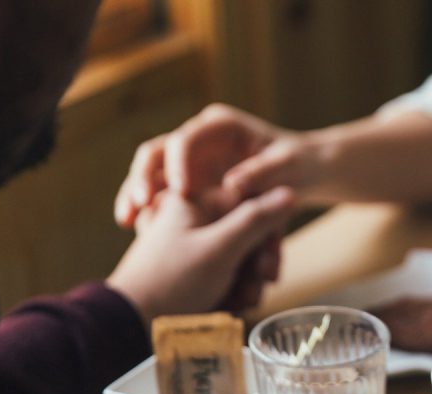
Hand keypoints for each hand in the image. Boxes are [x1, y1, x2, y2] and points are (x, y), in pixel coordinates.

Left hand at [106, 187, 295, 323]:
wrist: (130, 322)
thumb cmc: (171, 282)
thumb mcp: (220, 248)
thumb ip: (256, 220)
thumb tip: (288, 191)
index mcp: (195, 200)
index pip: (250, 204)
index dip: (267, 234)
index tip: (268, 263)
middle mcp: (194, 219)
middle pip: (247, 233)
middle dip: (256, 265)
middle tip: (257, 288)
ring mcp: (192, 245)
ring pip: (239, 257)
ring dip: (247, 282)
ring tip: (240, 303)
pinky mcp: (191, 269)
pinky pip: (224, 273)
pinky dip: (232, 290)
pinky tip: (229, 306)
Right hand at [114, 103, 327, 228]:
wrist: (304, 174)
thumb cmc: (299, 165)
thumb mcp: (288, 166)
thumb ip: (263, 172)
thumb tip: (233, 184)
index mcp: (220, 126)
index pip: (187, 138)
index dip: (178, 163)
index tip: (180, 191)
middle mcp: (199, 139)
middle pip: (157, 152)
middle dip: (143, 177)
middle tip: (139, 204)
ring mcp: (190, 160)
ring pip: (151, 173)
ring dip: (135, 194)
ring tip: (127, 220)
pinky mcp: (188, 183)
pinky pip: (158, 194)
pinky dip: (147, 209)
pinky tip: (136, 229)